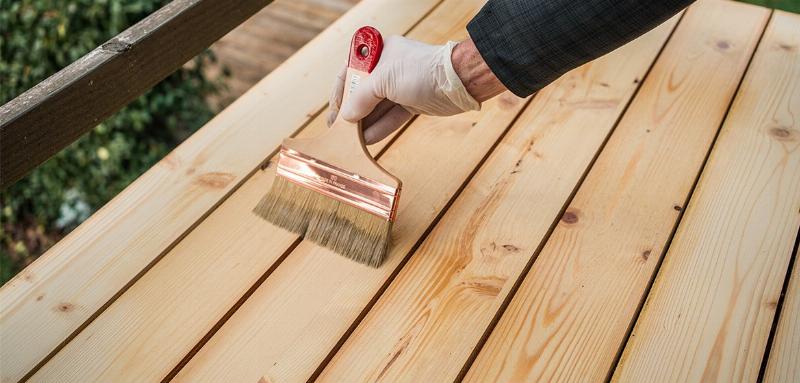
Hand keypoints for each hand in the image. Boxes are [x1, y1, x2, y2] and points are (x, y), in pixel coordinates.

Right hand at [327, 35, 504, 143]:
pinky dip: (380, 128)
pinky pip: (391, 117)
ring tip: (351, 141)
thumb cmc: (421, 71)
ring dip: (365, 124)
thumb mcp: (384, 80)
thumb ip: (361, 98)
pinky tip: (367, 141)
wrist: (458, 81)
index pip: (350, 72)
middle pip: (362, 93)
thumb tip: (347, 116)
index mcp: (378, 53)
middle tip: (340, 132)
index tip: (334, 114)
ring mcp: (401, 86)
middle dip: (352, 112)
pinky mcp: (412, 103)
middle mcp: (388, 68)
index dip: (340, 94)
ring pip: (377, 108)